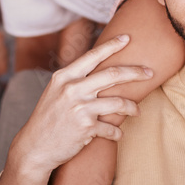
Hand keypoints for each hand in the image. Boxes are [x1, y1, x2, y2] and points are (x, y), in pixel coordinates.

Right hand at [9, 35, 152, 177]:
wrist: (34, 147)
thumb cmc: (48, 117)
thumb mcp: (56, 91)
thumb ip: (76, 79)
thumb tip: (100, 68)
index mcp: (65, 76)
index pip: (93, 55)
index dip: (112, 45)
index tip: (128, 38)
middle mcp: (72, 89)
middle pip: (113, 74)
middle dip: (136, 72)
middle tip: (150, 73)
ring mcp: (79, 108)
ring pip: (118, 102)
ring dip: (132, 107)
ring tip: (136, 111)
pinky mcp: (86, 128)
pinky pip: (111, 128)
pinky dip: (117, 132)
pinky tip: (118, 134)